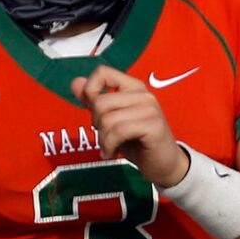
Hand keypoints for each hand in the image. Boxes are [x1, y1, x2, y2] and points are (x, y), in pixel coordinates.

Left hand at [70, 63, 190, 188]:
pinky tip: (113, 153)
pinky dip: (109, 146)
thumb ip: (94, 101)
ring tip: (110, 148)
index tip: (94, 112)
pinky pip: (118, 131)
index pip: (102, 73)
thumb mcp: (112, 120)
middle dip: (96, 124)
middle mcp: (143, 93)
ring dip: (103, 139)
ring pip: (107, 119)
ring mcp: (150, 108)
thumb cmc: (138, 142)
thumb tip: (75, 83)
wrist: (164, 165)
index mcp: (133, 87)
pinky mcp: (153, 125)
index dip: (90, 92)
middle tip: (106, 138)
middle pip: (100, 102)